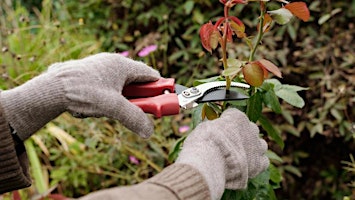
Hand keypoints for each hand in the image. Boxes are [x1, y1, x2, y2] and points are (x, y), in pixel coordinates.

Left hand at [0, 53, 159, 139]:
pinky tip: (94, 107)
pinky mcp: (87, 75)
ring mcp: (98, 68)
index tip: (162, 102)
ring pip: (119, 86)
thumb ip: (134, 118)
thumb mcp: (113, 108)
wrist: (50, 91)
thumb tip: (149, 131)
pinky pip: (105, 87)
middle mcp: (111, 62)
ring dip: (120, 101)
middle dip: (137, 99)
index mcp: (121, 64)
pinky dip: (105, 99)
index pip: (150, 75)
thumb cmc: (83, 93)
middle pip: (135, 82)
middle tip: (136, 111)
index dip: (159, 89)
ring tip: (107, 110)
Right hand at [176, 108, 268, 199]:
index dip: (226, 123)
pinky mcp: (259, 163)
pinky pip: (264, 161)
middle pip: (250, 129)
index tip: (220, 129)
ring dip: (252, 148)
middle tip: (231, 144)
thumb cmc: (204, 143)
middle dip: (242, 135)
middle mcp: (250, 128)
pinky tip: (247, 166)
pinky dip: (257, 163)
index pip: (235, 116)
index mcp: (237, 117)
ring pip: (260, 144)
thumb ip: (214, 127)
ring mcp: (256, 146)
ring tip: (240, 156)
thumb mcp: (204, 127)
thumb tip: (213, 130)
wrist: (210, 161)